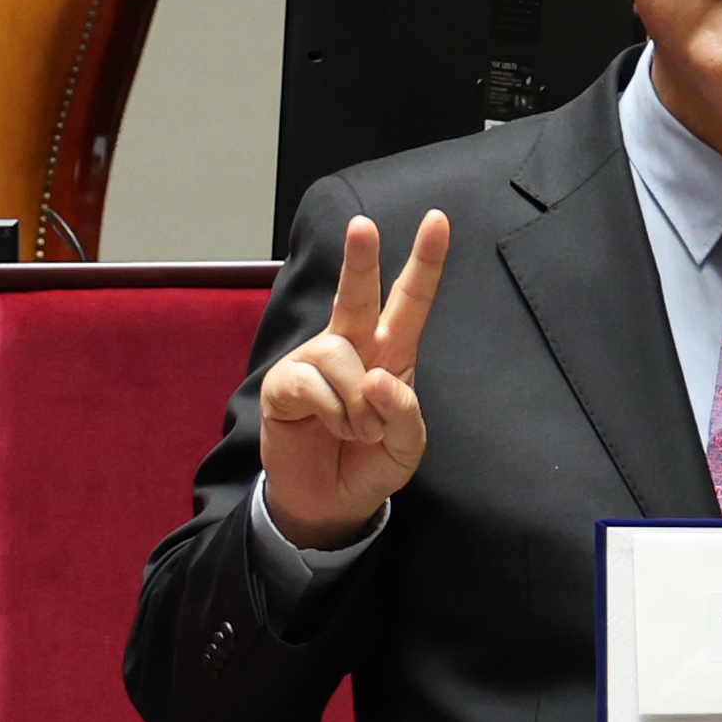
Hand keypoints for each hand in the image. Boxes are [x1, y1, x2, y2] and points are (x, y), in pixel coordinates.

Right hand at [261, 210, 448, 548]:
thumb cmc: (371, 462)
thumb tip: (376, 378)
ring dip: (357, 403)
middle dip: (360, 258)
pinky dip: (333, 412)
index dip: (425, 262)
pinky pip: (312, 383)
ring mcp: (315, 361)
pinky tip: (332, 428)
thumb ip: (404, 412)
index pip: (410, 301)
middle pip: (357, 293)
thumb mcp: (407, 446)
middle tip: (363, 224)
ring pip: (339, 354)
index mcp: (391, 352)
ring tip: (358, 430)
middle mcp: (352, 346)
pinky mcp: (284, 384)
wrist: (330, 502)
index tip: (437, 219)